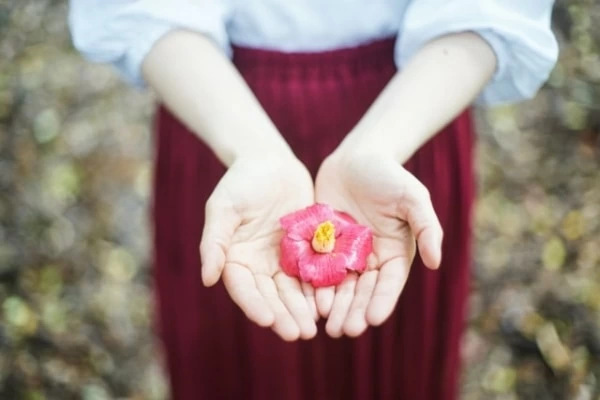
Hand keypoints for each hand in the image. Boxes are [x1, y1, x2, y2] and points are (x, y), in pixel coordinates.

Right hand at [200, 154, 317, 340]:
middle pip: (271, 296)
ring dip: (302, 310)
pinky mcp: (304, 251)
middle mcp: (258, 265)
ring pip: (293, 291)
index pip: (244, 288)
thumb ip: (215, 241)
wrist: (270, 161)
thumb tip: (208, 279)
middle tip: (299, 334)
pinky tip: (330, 304)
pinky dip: (319, 290)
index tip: (267, 320)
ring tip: (315, 328)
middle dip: (284, 315)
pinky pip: (312, 274)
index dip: (254, 305)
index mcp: (235, 258)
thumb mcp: (223, 207)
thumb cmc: (242, 180)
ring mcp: (282, 260)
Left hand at [314, 149, 442, 336]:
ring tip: (326, 324)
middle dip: (354, 311)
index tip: (373, 319)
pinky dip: (313, 286)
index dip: (381, 301)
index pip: (388, 283)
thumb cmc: (389, 175)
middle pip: (362, 291)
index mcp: (393, 253)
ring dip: (334, 306)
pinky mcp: (321, 245)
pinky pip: (317, 269)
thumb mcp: (413, 197)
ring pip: (339, 286)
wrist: (356, 158)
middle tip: (344, 331)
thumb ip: (427, 227)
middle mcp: (369, 259)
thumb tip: (436, 262)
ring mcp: (344, 254)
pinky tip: (307, 300)